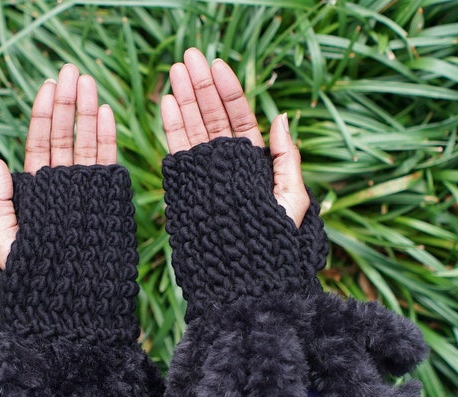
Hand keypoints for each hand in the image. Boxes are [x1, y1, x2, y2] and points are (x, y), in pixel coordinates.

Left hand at [0, 64, 116, 268]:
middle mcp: (59, 187)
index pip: (38, 145)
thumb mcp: (3, 243)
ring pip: (85, 146)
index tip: (49, 85)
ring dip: (88, 113)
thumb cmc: (30, 279)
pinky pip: (105, 165)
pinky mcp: (104, 201)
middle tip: (72, 70)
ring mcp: (83, 193)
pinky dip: (106, 140)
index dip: (42, 114)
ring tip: (90, 84)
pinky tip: (106, 115)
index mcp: (33, 194)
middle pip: (63, 137)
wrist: (67, 306)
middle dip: (67, 103)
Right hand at [160, 48, 309, 226]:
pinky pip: (179, 152)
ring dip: (183, 100)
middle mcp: (229, 165)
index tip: (218, 66)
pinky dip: (172, 128)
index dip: (230, 92)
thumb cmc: (273, 242)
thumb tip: (281, 117)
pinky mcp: (188, 186)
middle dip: (201, 87)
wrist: (244, 277)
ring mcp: (206, 175)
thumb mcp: (291, 199)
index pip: (240, 120)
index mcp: (255, 165)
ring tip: (174, 72)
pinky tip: (167, 104)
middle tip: (189, 58)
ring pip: (194, 130)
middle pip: (214, 118)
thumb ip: (287, 160)